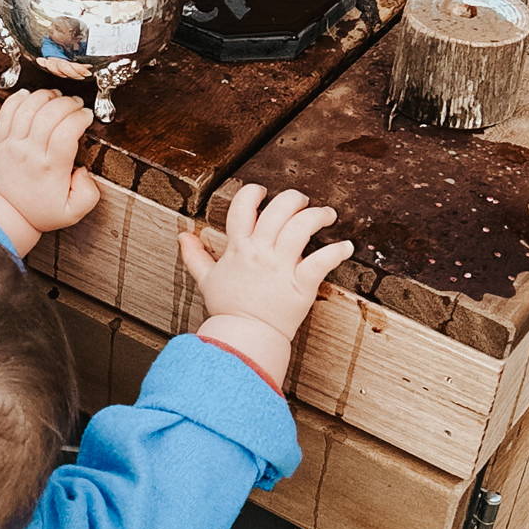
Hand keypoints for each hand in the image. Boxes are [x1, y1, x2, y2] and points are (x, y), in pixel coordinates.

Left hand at [0, 88, 103, 244]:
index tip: (87, 116)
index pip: (66, 132)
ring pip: (27, 109)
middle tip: (76, 103)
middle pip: (48, 115)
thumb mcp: (73, 212)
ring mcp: (12, 145)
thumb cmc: (40, 211)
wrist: (7, 214)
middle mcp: (30, 153)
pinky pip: (6, 112)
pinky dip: (18, 98)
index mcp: (51, 168)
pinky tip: (30, 95)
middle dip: (67, 103)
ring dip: (44, 96)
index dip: (79, 117)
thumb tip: (85, 170)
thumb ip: (88, 193)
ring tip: (57, 96)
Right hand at [179, 184, 355, 343]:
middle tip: (301, 201)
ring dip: (318, 216)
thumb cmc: (228, 309)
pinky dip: (338, 252)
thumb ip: (195, 255)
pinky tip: (346, 247)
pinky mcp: (301, 284)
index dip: (253, 193)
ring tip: (327, 215)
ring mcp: (281, 267)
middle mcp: (260, 253)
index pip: (243, 207)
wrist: (244, 337)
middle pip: (279, 210)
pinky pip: (323, 261)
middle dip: (293, 199)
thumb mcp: (206, 279)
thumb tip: (182, 236)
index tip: (263, 191)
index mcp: (238, 249)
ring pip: (302, 227)